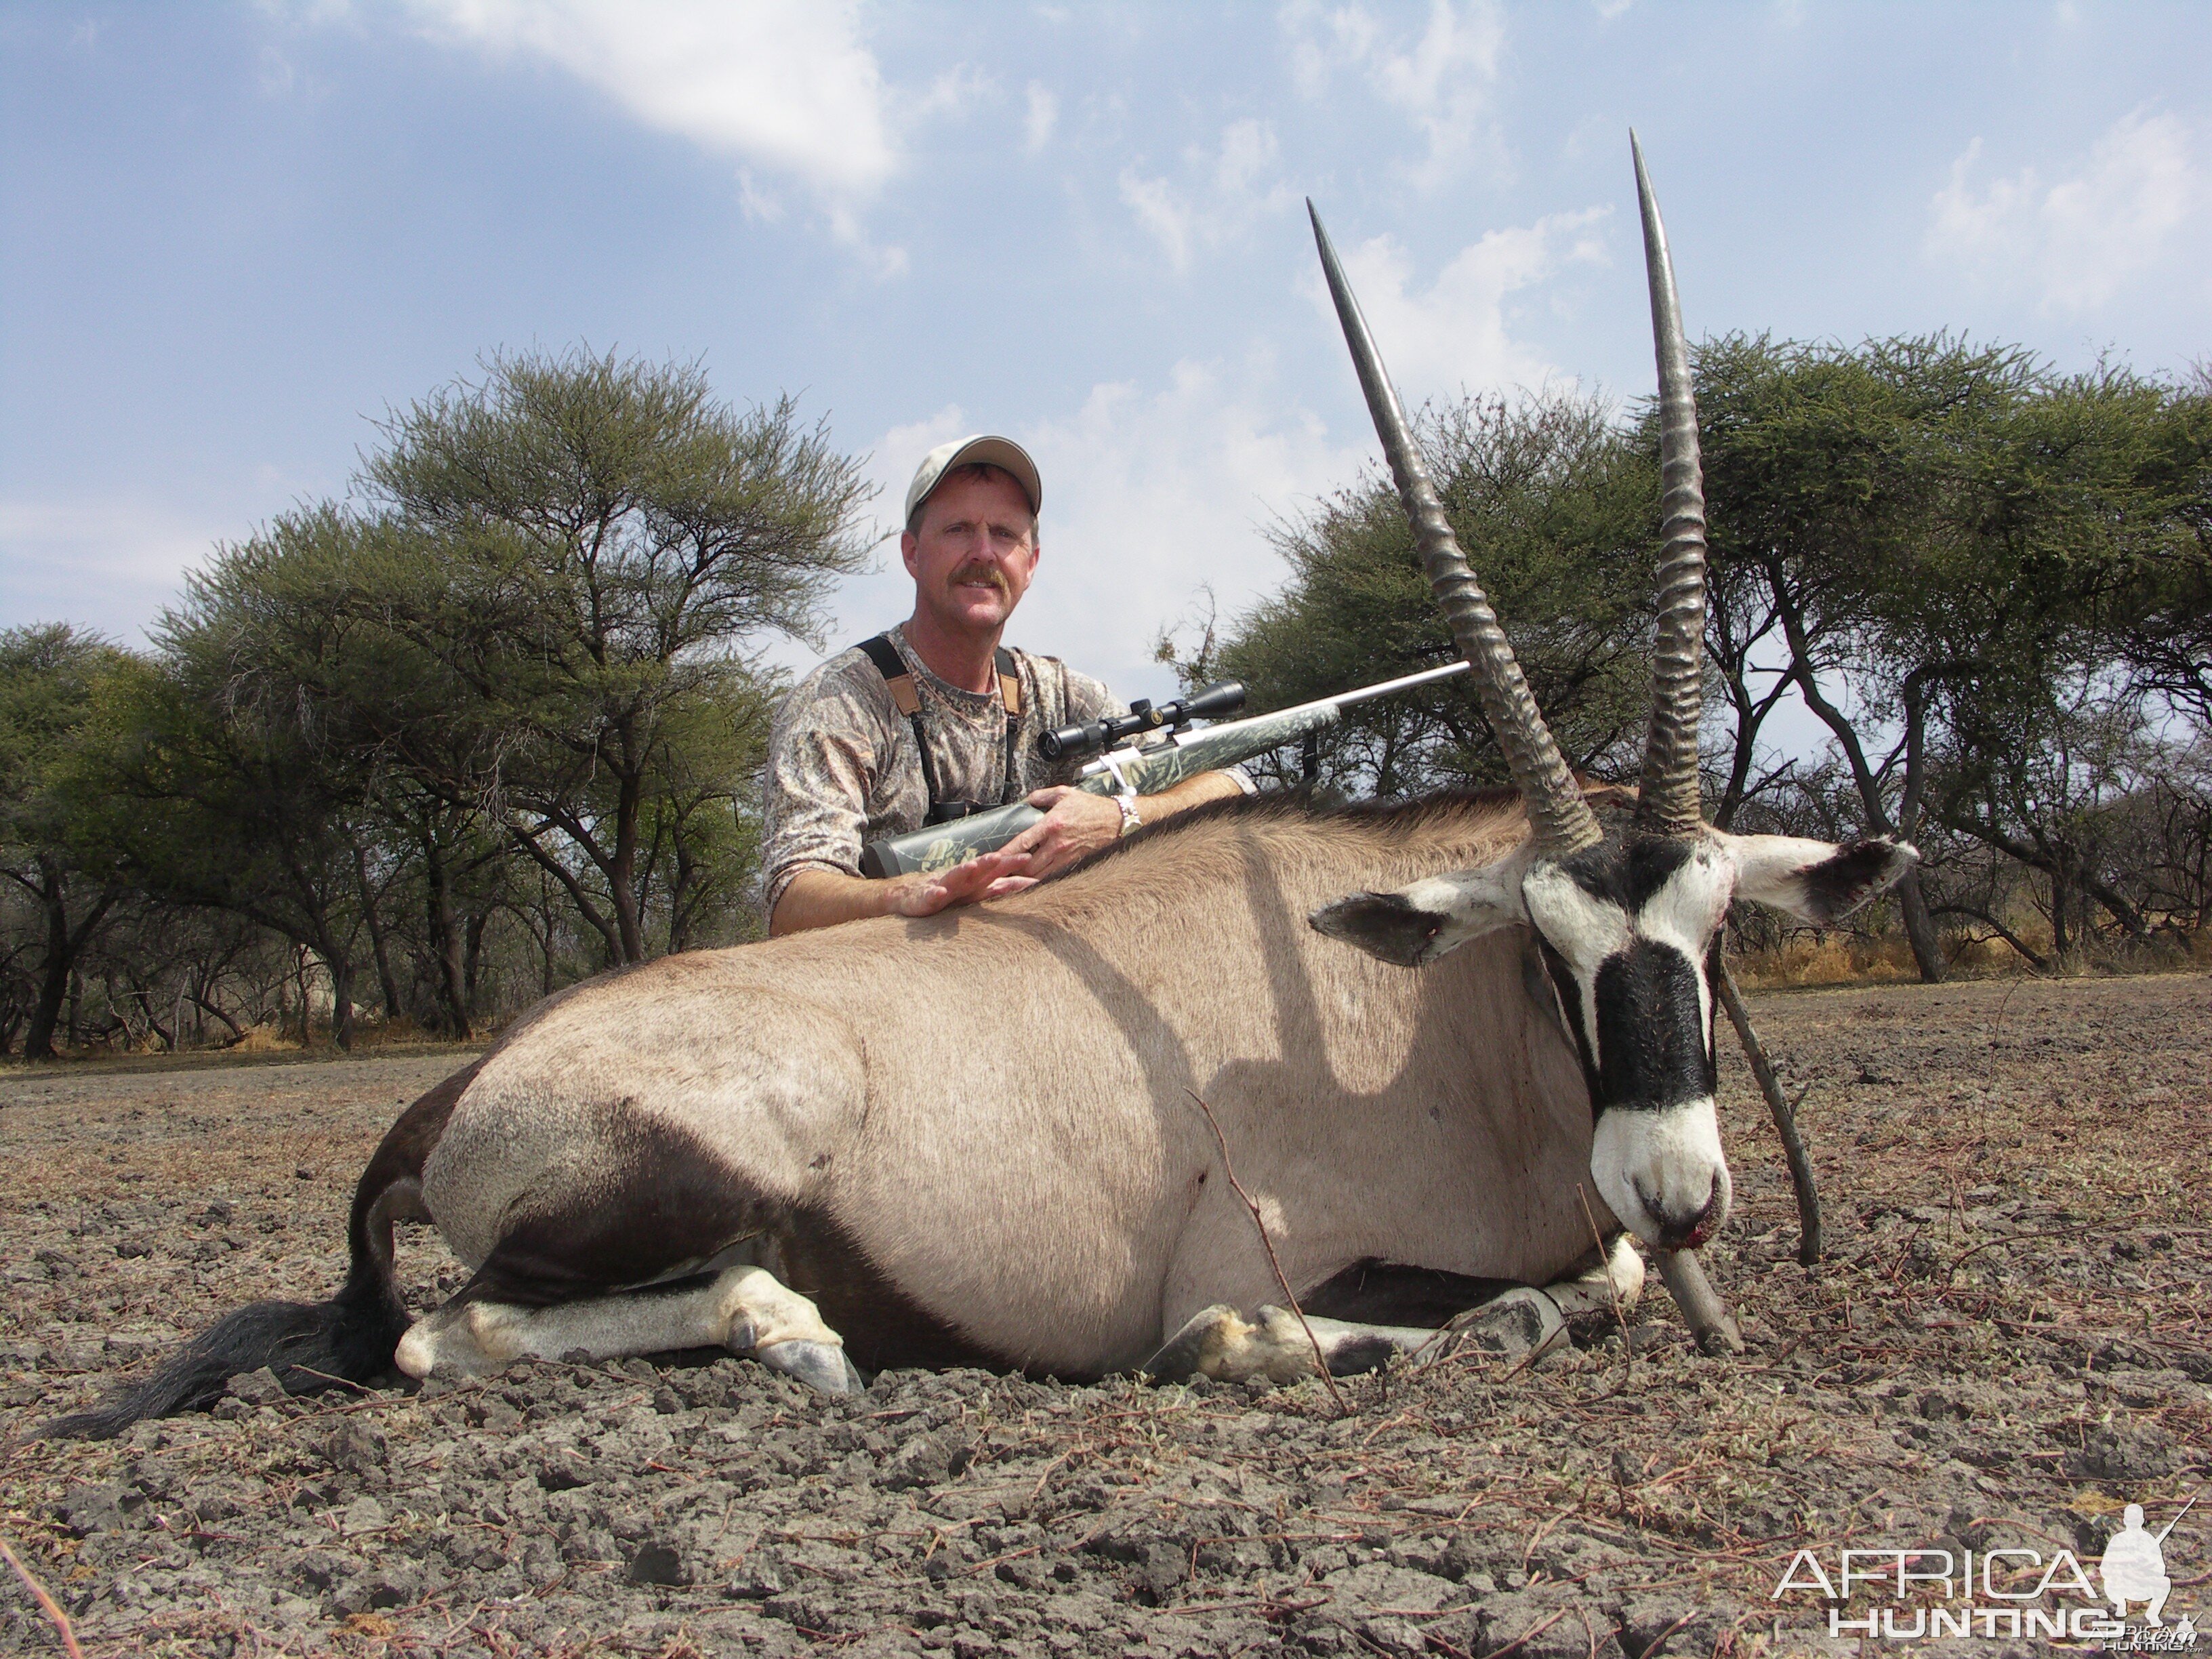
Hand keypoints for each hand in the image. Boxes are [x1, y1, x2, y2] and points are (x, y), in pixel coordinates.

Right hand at [884, 849, 1037, 918]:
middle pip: (977, 869)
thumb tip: (1032, 882)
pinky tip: (939, 892)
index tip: (1028, 857)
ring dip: (963, 871)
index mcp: (976, 879)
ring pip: (954, 877)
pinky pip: (931, 895)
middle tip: (1000, 856)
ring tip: (972, 866)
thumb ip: (1004, 886)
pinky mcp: (927, 898)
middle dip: (990, 862)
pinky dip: (935, 893)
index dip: (1010, 863)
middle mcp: (962, 880)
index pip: (995, 869)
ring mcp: (943, 887)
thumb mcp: (980, 891)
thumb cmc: (952, 893)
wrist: (913, 896)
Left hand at [1000, 786, 1125, 879]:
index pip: (1022, 842)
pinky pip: (1051, 875)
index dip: (1005, 852)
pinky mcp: (1072, 862)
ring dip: (1023, 877)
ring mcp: (1065, 855)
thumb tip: (1026, 801)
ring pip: (1038, 874)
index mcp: (1052, 824)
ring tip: (1009, 878)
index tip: (992, 858)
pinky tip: (1029, 879)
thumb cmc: (1090, 806)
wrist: (1115, 820)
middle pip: (1027, 864)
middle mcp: (1057, 843)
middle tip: (997, 871)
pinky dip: (1038, 878)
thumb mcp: (1064, 793)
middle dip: (1011, 870)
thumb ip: (1041, 796)